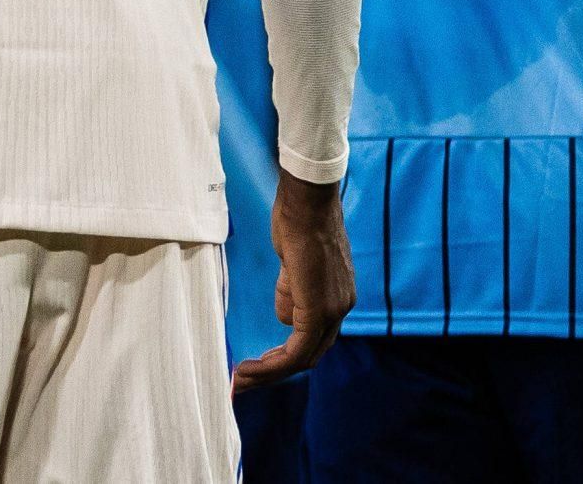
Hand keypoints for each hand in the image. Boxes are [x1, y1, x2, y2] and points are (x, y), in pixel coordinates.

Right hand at [232, 171, 354, 392]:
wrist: (306, 203)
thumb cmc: (297, 221)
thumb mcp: (293, 262)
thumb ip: (291, 290)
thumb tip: (285, 315)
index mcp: (337, 297)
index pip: (315, 339)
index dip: (287, 356)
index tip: (258, 364)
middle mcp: (341, 308)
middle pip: (311, 355)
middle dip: (275, 372)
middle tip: (245, 380)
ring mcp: (333, 310)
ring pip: (303, 357)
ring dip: (270, 372)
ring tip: (241, 377)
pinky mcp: (319, 309)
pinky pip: (297, 349)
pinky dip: (273, 363)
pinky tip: (250, 368)